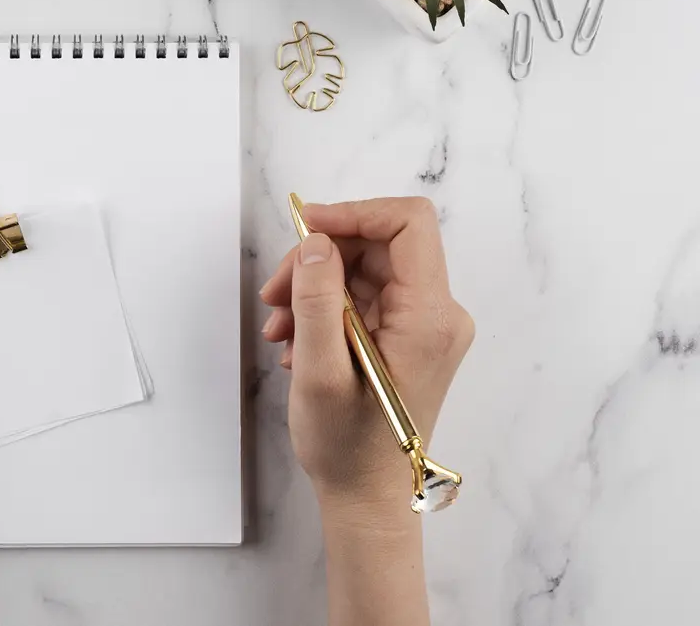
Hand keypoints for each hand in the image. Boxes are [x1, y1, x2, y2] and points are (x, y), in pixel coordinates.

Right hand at [260, 198, 473, 516]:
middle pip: (379, 245)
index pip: (408, 224)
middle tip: (274, 293)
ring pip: (366, 270)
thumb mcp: (320, 371)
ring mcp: (425, 326)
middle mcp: (438, 315)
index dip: (354, 214)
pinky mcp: (408, 337)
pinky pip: (365, 298)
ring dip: (315, 286)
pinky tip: (296, 341)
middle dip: (320, 258)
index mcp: (429, 318)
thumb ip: (318, 300)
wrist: (367, 498)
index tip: (304, 229)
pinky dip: (325, 308)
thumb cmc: (347, 447)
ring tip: (278, 327)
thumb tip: (317, 242)